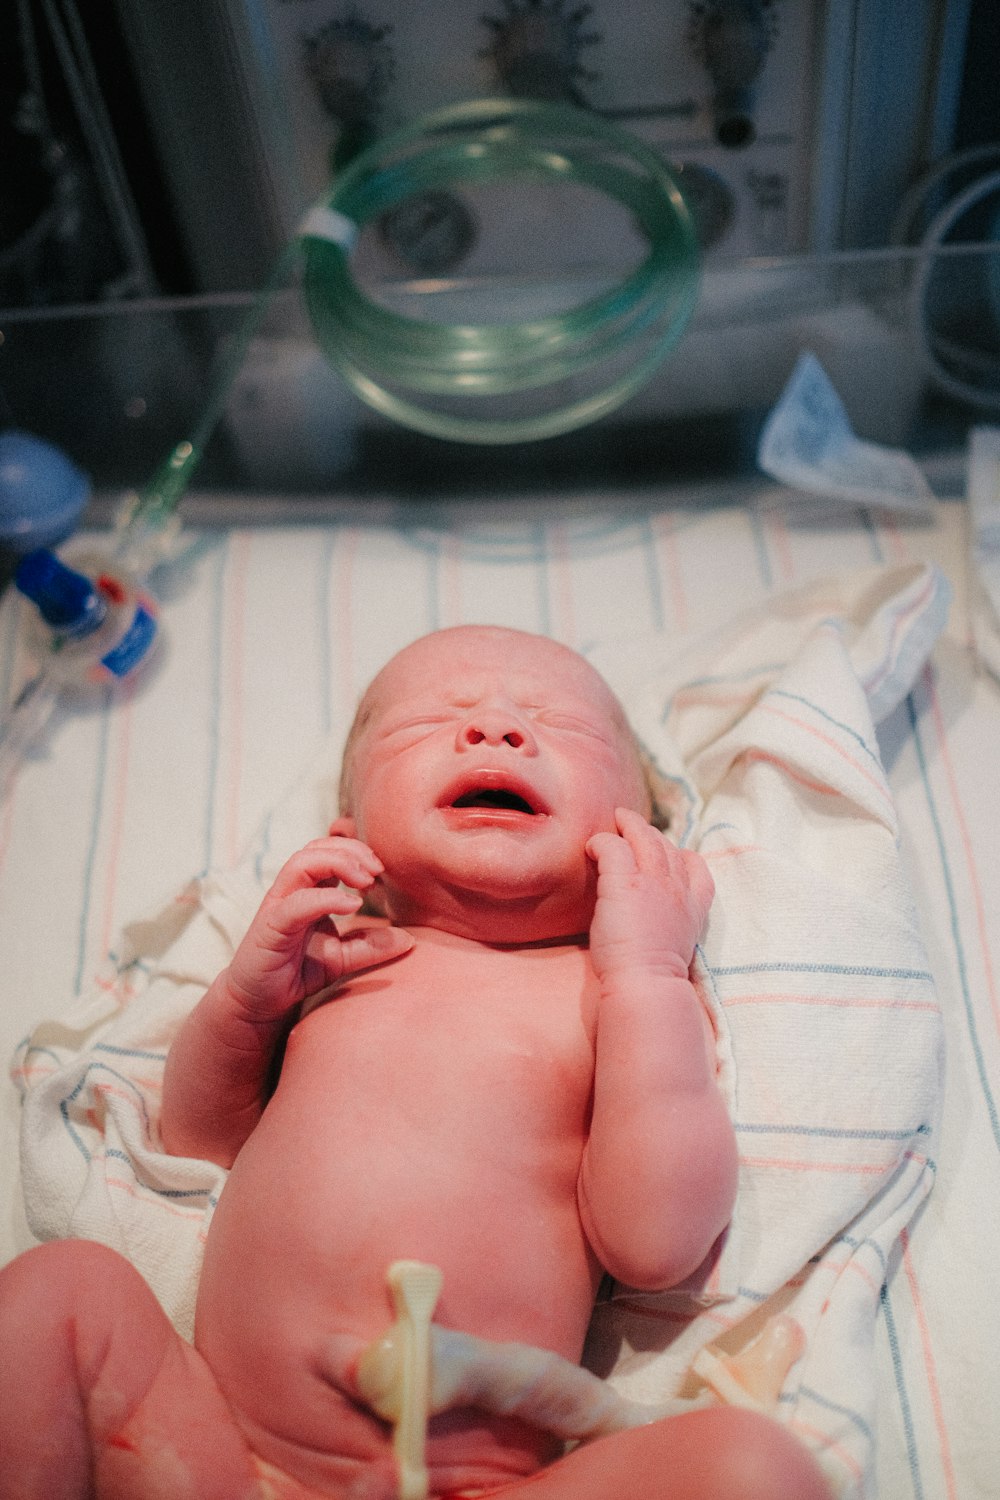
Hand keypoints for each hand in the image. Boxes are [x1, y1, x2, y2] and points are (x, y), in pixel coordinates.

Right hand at [224, 837, 413, 1020]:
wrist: (259, 1003)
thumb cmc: (297, 971)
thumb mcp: (342, 958)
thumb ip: (370, 945)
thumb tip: (409, 939)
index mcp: (307, 890)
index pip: (328, 850)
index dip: (356, 850)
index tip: (382, 870)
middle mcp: (290, 891)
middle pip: (316, 848)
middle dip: (352, 851)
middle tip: (378, 871)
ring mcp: (277, 906)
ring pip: (301, 863)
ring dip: (339, 863)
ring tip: (366, 882)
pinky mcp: (269, 928)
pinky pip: (295, 903)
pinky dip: (325, 898)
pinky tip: (351, 905)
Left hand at [585, 808, 713, 984]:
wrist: (646, 985)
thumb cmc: (654, 977)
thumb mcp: (676, 944)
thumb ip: (670, 922)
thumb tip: (654, 917)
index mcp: (694, 906)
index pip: (696, 866)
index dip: (681, 854)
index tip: (669, 852)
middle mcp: (677, 888)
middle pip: (667, 845)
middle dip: (651, 832)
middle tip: (633, 824)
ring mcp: (652, 882)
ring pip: (643, 837)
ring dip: (629, 824)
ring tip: (617, 819)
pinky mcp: (624, 882)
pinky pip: (613, 846)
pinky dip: (602, 841)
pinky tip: (591, 847)